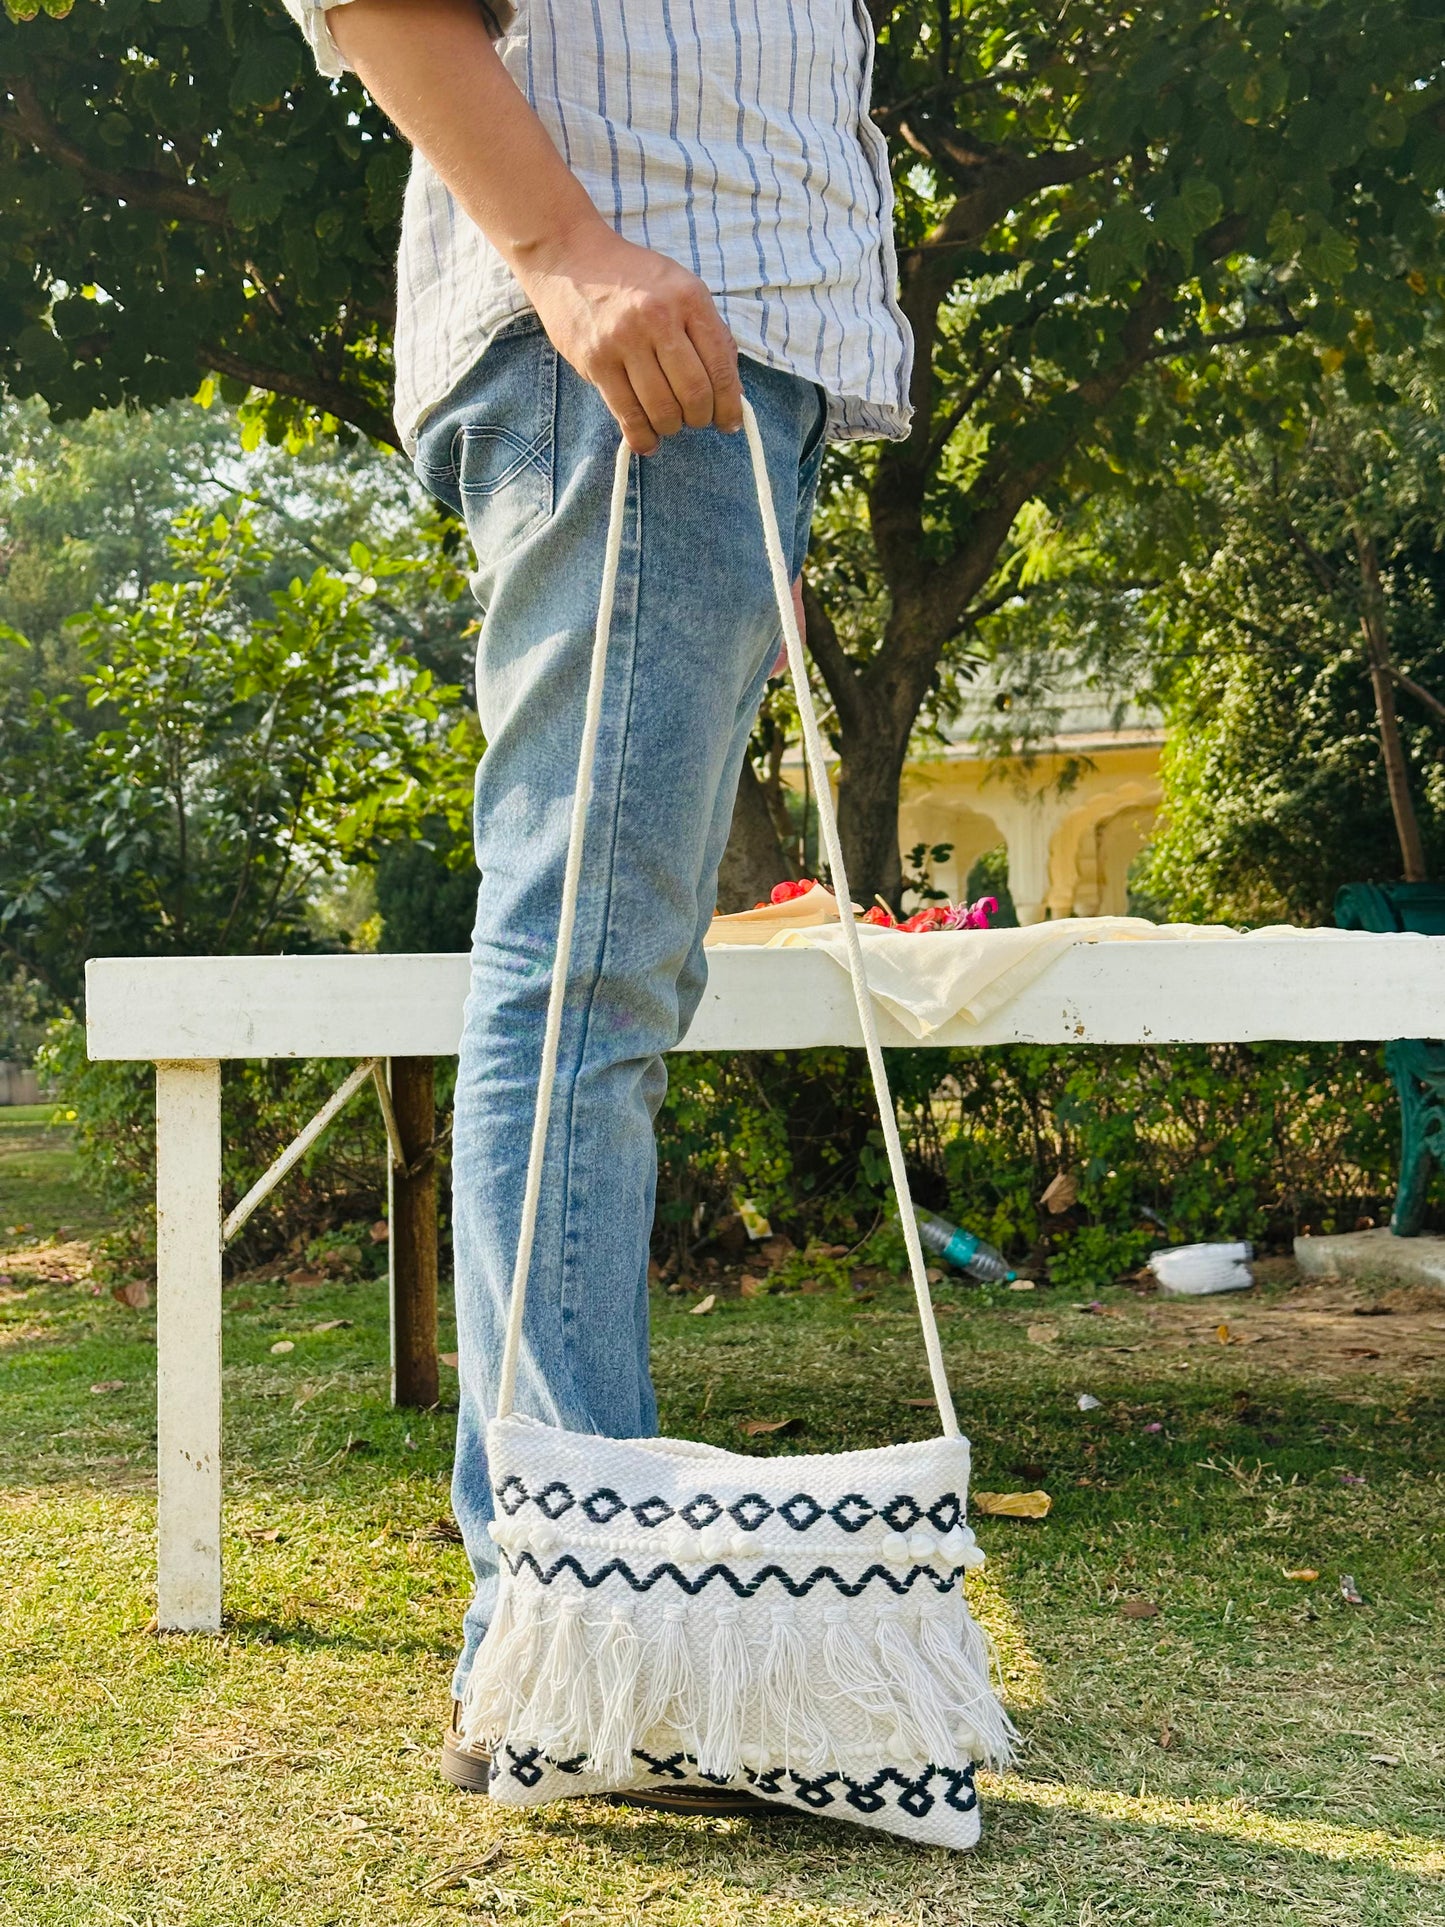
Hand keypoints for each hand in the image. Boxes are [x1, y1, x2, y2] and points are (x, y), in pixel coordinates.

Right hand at [515, 223, 742, 453]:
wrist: (571, 256)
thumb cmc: (633, 278)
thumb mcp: (682, 289)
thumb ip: (710, 335)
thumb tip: (732, 392)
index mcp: (689, 299)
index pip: (720, 367)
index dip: (729, 405)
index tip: (729, 422)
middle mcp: (658, 318)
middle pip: (693, 393)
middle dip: (700, 418)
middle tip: (696, 420)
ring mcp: (624, 340)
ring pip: (661, 409)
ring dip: (671, 427)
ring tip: (670, 422)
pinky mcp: (596, 360)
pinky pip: (626, 413)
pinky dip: (642, 437)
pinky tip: (648, 440)